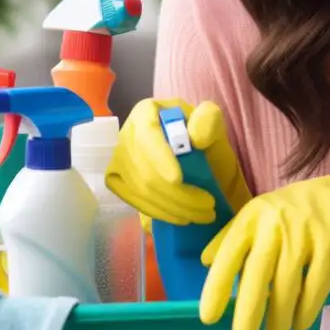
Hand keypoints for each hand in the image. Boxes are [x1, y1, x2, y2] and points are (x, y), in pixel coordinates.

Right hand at [105, 98, 252, 225]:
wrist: (196, 153)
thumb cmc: (202, 135)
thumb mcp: (212, 122)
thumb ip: (208, 120)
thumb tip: (196, 136)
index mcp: (146, 112)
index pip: (147, 135)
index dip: (159, 159)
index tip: (178, 180)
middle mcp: (126, 133)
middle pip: (144, 169)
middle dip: (176, 193)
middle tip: (208, 208)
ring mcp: (118, 158)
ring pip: (140, 189)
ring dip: (172, 207)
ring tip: (202, 215)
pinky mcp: (116, 179)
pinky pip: (132, 199)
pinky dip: (156, 211)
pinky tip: (179, 217)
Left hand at [199, 176, 329, 329]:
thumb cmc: (285, 212)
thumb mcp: (256, 216)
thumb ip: (230, 237)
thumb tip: (204, 262)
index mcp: (252, 218)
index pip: (230, 253)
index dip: (217, 285)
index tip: (208, 317)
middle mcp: (275, 224)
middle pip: (258, 272)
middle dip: (249, 311)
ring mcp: (303, 233)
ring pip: (288, 283)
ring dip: (280, 318)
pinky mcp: (329, 243)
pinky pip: (317, 283)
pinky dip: (307, 308)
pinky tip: (300, 323)